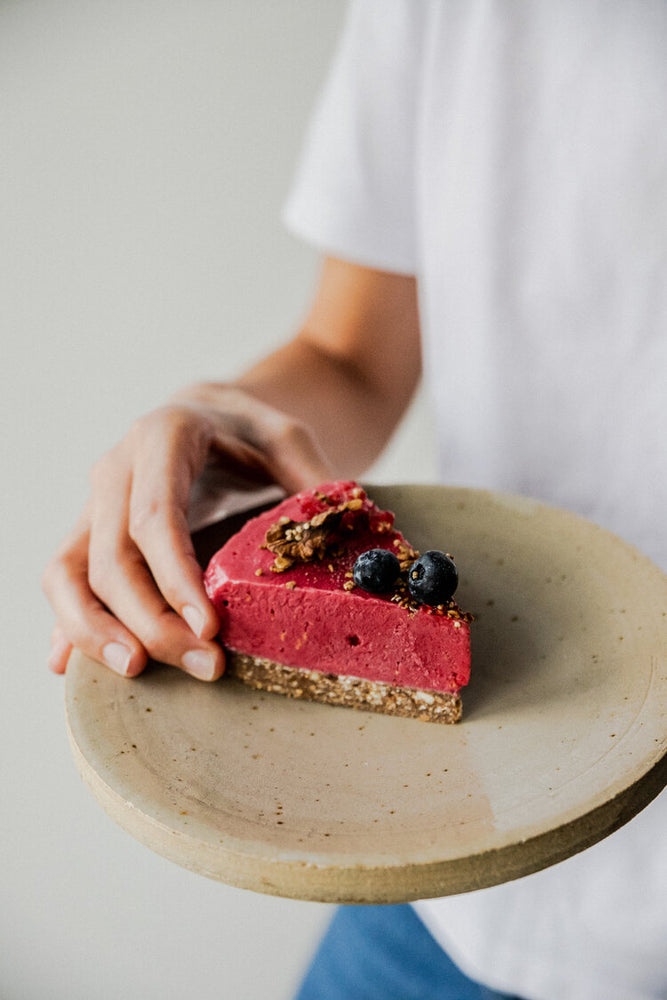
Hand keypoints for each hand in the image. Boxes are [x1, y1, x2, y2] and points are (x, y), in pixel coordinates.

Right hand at [42, 384, 332, 679]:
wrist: (211, 416)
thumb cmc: (252, 431)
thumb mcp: (289, 438)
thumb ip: (310, 480)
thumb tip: (340, 536)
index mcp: (164, 436)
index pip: (157, 516)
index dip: (177, 577)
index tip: (209, 628)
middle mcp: (117, 468)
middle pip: (113, 556)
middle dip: (152, 619)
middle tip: (205, 665)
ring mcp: (95, 502)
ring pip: (69, 572)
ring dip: (95, 629)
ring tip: (135, 671)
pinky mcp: (89, 532)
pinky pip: (63, 580)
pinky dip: (66, 623)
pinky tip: (70, 665)